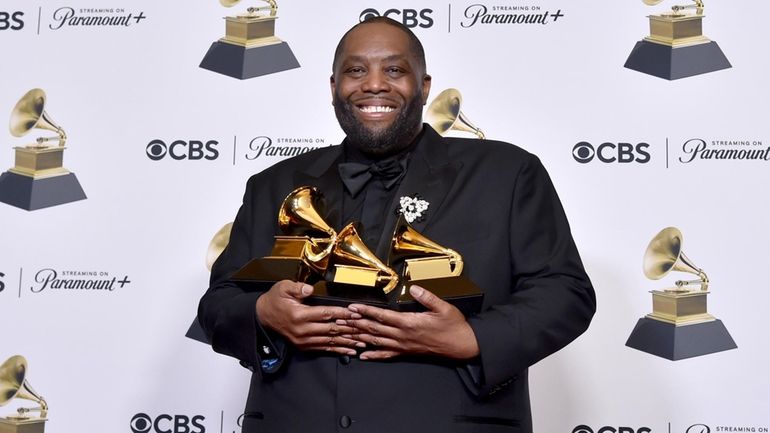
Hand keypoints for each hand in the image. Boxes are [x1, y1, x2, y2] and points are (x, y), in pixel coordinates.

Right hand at [256, 280, 363, 354]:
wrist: (262, 316)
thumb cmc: (275, 300)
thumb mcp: (283, 288)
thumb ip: (297, 288)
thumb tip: (308, 288)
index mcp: (299, 315)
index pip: (326, 314)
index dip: (342, 314)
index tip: (356, 313)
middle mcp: (302, 330)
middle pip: (331, 329)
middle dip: (350, 329)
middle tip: (366, 329)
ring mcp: (303, 340)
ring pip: (330, 341)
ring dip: (347, 342)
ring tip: (362, 341)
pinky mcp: (304, 346)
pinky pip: (324, 349)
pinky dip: (338, 350)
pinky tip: (350, 351)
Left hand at [340, 285, 479, 360]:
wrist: (461, 345)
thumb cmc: (453, 325)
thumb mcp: (443, 307)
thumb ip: (427, 297)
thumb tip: (414, 287)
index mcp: (409, 323)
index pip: (382, 316)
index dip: (366, 311)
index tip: (352, 307)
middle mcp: (403, 336)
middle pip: (374, 329)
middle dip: (355, 324)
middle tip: (340, 320)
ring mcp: (403, 346)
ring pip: (376, 342)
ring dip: (359, 337)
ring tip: (345, 334)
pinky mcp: (406, 352)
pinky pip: (386, 355)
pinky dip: (373, 355)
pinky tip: (362, 355)